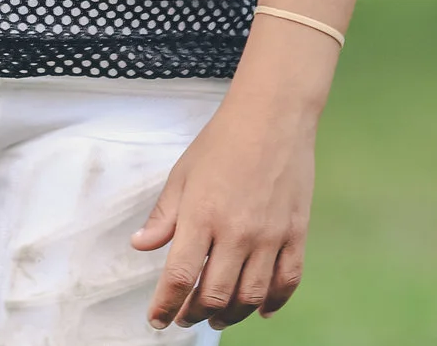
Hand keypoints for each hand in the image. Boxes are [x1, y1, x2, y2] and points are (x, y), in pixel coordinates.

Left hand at [132, 88, 318, 329]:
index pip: (179, 277)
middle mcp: (236, 232)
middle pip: (214, 294)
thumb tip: (140, 245)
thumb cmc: (222, 141)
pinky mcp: (296, 233)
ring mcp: (270, 235)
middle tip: (185, 319)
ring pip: (250, 296)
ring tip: (217, 319)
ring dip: (231, 315)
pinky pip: (287, 281)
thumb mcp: (182, 173)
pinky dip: (273, 302)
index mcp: (201, 215)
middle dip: (195, 314)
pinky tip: (260, 310)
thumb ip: (164, 215)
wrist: (273, 115)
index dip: (165, 306)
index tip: (157, 320)